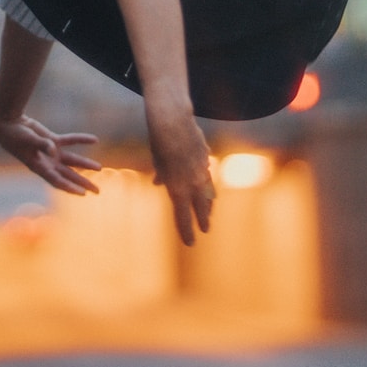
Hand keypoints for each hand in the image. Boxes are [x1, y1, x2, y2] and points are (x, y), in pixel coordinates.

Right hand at [0, 112, 101, 195]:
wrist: (8, 124)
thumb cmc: (15, 135)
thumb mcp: (28, 140)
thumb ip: (42, 144)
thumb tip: (53, 149)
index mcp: (39, 167)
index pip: (57, 181)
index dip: (70, 188)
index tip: (83, 194)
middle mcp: (47, 163)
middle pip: (69, 175)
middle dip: (83, 183)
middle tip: (98, 191)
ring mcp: (51, 152)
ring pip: (72, 161)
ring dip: (85, 164)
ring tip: (100, 168)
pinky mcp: (52, 140)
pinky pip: (70, 141)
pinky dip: (81, 140)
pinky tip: (94, 140)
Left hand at [146, 101, 213, 245]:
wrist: (172, 122)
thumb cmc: (159, 143)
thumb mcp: (157, 161)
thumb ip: (161, 175)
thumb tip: (158, 184)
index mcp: (177, 188)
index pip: (182, 217)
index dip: (186, 231)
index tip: (190, 243)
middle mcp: (192, 182)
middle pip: (200, 207)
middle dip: (203, 220)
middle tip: (206, 230)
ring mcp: (202, 170)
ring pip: (208, 191)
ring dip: (208, 203)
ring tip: (209, 212)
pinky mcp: (206, 158)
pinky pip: (208, 174)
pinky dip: (208, 182)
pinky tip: (209, 186)